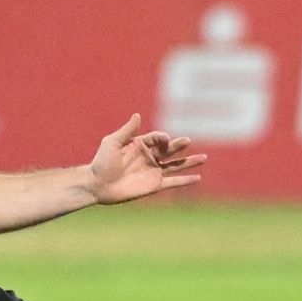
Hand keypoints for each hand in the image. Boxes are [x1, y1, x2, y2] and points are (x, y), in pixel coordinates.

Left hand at [88, 113, 205, 204]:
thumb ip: (126, 131)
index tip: (165, 139)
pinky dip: (185, 181)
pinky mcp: (154, 185)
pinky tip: (198, 178)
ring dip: (190, 162)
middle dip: (178, 145)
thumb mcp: (112, 143)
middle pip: (169, 150)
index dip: (162, 138)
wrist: (97, 185)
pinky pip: (173, 182)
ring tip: (204, 158)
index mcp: (140, 145)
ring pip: (176, 165)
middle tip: (187, 141)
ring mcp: (153, 171)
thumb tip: (137, 115)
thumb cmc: (101, 162)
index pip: (157, 138)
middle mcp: (149, 157)